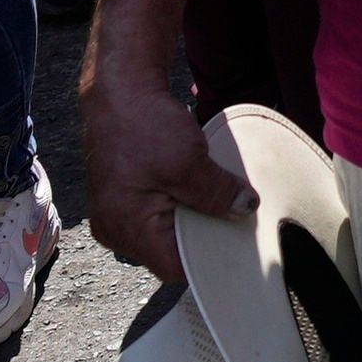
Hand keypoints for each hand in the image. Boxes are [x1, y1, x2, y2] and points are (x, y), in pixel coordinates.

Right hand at [78, 66, 251, 289]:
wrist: (117, 92)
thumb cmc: (143, 125)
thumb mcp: (188, 160)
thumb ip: (217, 192)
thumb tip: (245, 210)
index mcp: (126, 228)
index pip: (175, 268)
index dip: (208, 261)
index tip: (239, 248)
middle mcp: (116, 231)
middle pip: (170, 254)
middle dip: (203, 239)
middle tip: (236, 222)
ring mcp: (115, 217)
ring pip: (164, 234)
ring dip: (192, 220)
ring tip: (218, 203)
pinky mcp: (122, 200)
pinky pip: (155, 216)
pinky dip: (179, 207)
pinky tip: (198, 192)